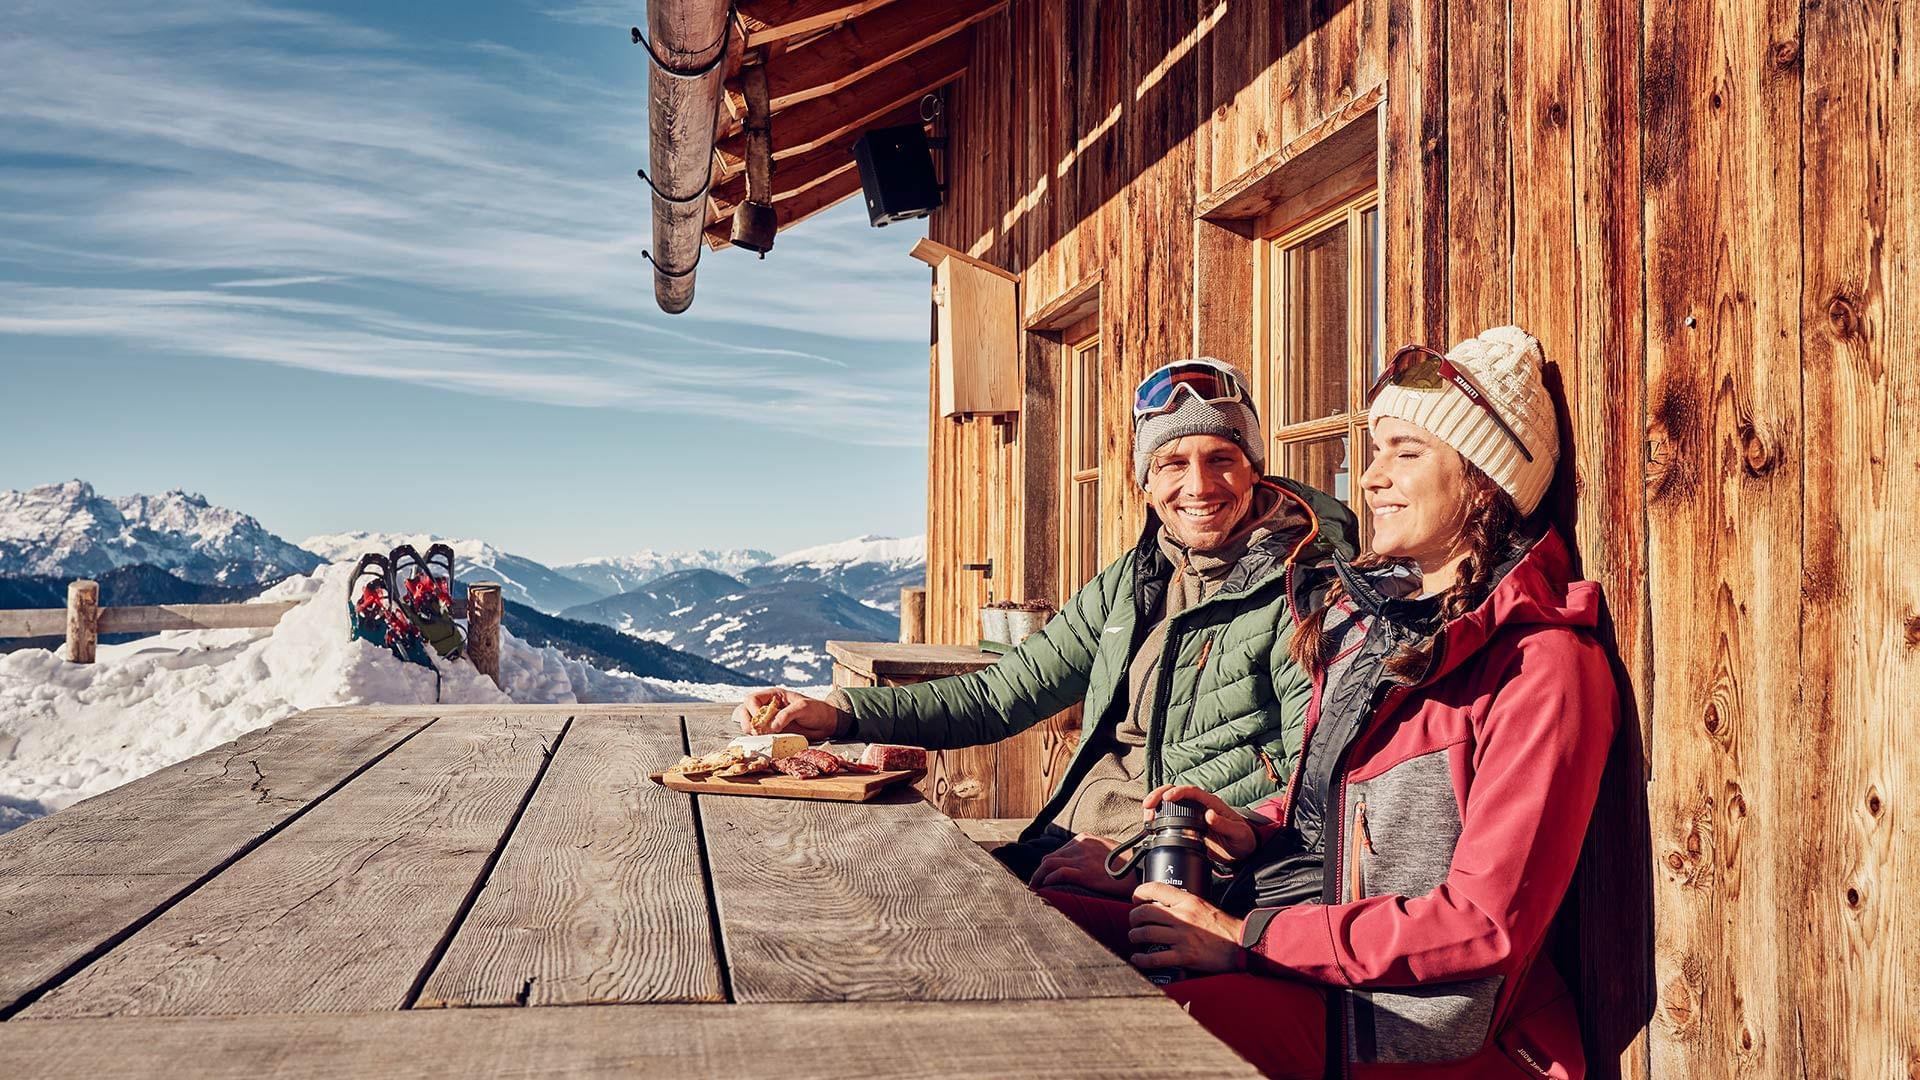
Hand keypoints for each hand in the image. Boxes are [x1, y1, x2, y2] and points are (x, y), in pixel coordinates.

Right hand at [730, 687, 840, 739]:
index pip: (752, 699)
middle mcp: (767, 707)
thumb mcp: (803, 707)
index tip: (761, 721)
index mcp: (773, 696)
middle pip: (745, 711)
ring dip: (751, 731)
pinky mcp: (772, 732)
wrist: (826, 723)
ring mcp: (768, 720)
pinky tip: (766, 742)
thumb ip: (787, 714)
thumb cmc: (816, 710)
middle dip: (747, 722)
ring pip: (748, 724)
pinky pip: (758, 735)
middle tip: (756, 732)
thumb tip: (771, 726)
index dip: (752, 710)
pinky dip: (758, 739)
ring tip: (762, 737)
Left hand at [1028, 834, 1132, 897]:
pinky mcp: (1084, 872)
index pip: (1059, 851)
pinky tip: (1045, 888)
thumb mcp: (1107, 851)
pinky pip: (1058, 873)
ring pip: (1049, 864)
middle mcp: (1080, 845)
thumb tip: (1083, 866)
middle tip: (1036, 884)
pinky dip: (1048, 881)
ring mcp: (1081, 858)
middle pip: (1050, 857)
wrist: (1140, 870)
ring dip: (1039, 877)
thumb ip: (1092, 854)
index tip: (1045, 875)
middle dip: (1041, 871)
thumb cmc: (1127, 864)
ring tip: (1036, 888)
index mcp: (1085, 839)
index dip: (1050, 865)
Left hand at [1128, 881, 1246, 974]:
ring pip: (1146, 933)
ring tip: (1135, 938)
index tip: (1136, 898)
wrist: (1242, 944)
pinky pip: (1155, 958)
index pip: (1156, 888)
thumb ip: (1184, 904)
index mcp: (1188, 900)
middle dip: (1134, 917)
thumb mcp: (1204, 905)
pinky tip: (1138, 959)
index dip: (1140, 892)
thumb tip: (1163, 905)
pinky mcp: (1185, 956)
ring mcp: (1183, 937)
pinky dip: (1142, 959)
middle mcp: (1183, 917)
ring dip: (1135, 936)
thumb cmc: (1224, 927)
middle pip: (1145, 912)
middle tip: (1134, 922)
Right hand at [1142, 785, 1256, 862]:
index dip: (1178, 792)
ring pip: (1169, 804)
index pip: (1192, 792)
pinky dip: (1158, 819)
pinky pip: (1169, 819)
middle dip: (1159, 795)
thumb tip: (1209, 814)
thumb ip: (1224, 824)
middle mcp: (1199, 806)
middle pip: (1175, 792)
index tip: (1167, 797)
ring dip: (1156, 806)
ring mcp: (1192, 816)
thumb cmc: (1242, 839)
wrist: (1242, 851)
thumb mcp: (1238, 833)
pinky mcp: (1187, 827)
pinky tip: (1151, 825)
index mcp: (1212, 803)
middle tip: (1148, 805)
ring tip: (1147, 816)